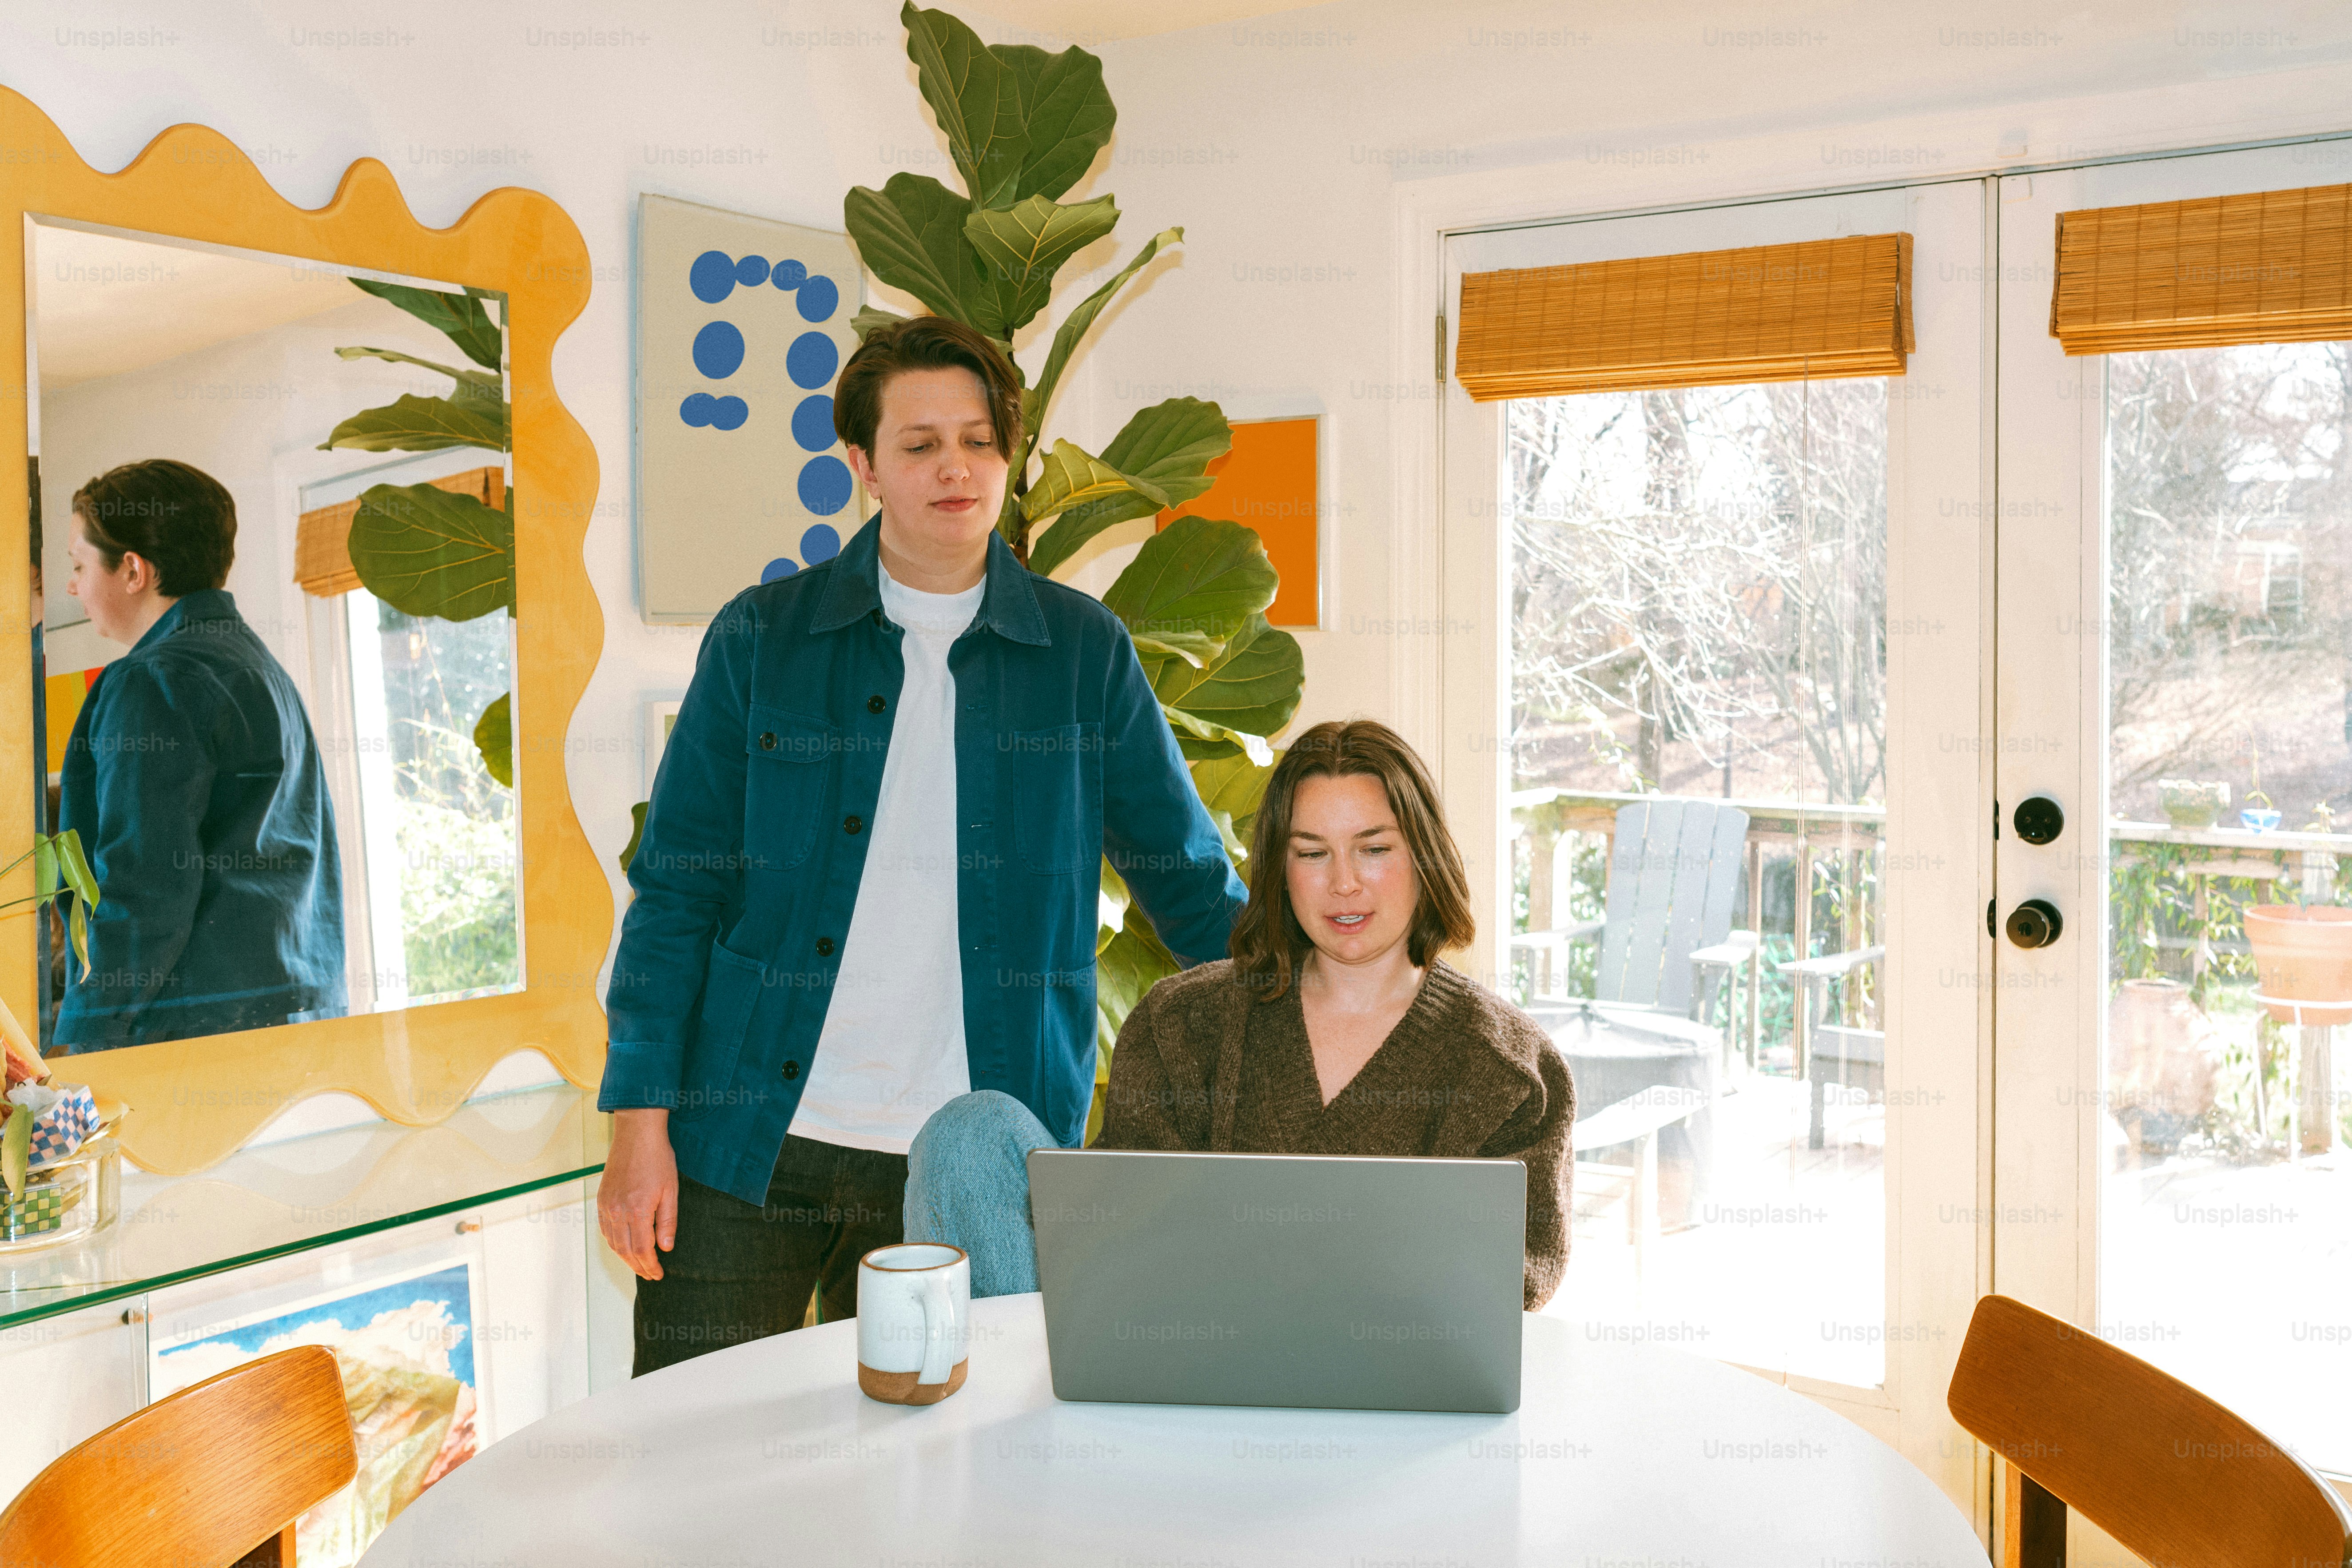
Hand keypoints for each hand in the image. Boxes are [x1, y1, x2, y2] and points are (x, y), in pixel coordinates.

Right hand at [599, 1108, 678, 1280]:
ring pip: (613, 1242)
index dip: (650, 1266)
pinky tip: (624, 1246)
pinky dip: (614, 1243)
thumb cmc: (658, 1159)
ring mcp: (607, 1205)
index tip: (659, 1274)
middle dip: (638, 1267)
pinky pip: (604, 1229)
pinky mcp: (602, 1199)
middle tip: (650, 1275)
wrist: (636, 1134)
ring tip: (639, 1265)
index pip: (643, 1250)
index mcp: (638, 1210)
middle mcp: (618, 1211)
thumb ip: (667, 1221)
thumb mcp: (670, 1190)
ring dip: (626, 1258)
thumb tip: (666, 1248)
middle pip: (626, 1251)